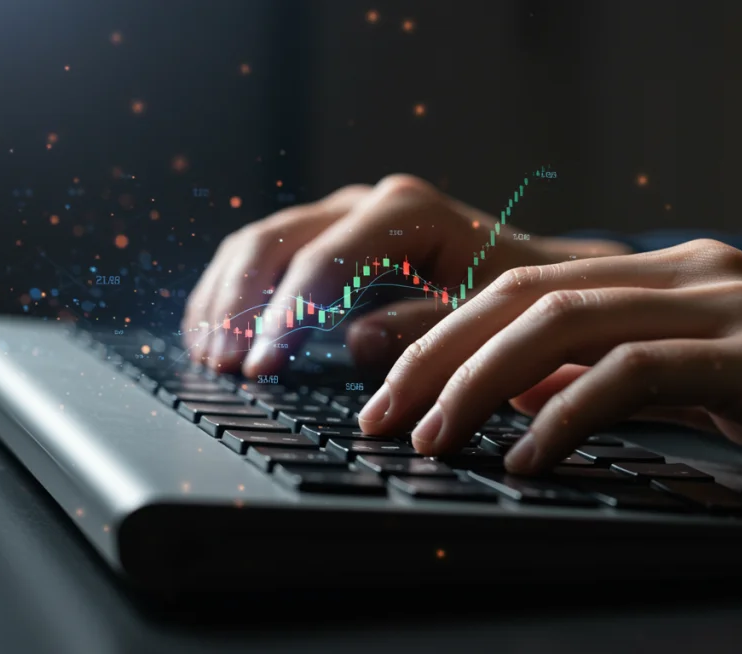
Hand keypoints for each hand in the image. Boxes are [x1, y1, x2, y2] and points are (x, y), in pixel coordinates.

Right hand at [180, 175, 629, 373]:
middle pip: (275, 240)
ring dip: (225, 297)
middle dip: (240, 305)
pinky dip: (235, 291)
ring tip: (207, 356)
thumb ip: (422, 330)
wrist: (535, 276)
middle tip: (222, 366)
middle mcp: (368, 201)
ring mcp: (345, 214)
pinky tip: (215, 332)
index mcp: (406, 211)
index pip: (324, 257)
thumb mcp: (483, 319)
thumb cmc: (515, 300)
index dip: (285, 314)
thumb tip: (355, 341)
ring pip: (260, 242)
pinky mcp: (331, 236)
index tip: (261, 366)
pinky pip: (266, 254)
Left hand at [357, 239, 741, 502]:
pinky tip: (526, 460)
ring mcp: (727, 307)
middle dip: (438, 354)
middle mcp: (690, 274)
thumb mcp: (725, 377)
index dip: (448, 329)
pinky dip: (567, 412)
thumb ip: (639, 373)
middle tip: (382, 415)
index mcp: (676, 275)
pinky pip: (636, 373)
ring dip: (480, 382)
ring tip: (429, 439)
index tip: (391, 381)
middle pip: (525, 295)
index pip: (530, 284)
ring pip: (564, 322)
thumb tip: (541, 401)